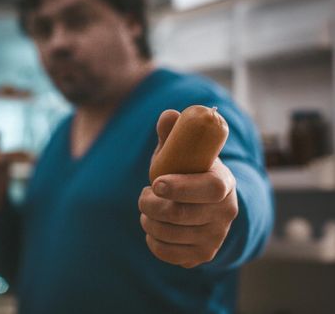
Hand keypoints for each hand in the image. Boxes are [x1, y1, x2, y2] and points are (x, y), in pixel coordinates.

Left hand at [138, 110, 238, 267]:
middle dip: (150, 204)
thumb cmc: (190, 171)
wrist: (207, 204)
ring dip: (148, 221)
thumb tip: (168, 115)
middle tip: (144, 195)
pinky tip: (153, 227)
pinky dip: (152, 240)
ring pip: (170, 234)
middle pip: (180, 215)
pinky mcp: (203, 255)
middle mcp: (225, 213)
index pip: (209, 189)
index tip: (156, 183)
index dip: (181, 187)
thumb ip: (176, 134)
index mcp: (224, 183)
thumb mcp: (185, 152)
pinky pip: (168, 254)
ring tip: (147, 209)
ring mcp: (216, 237)